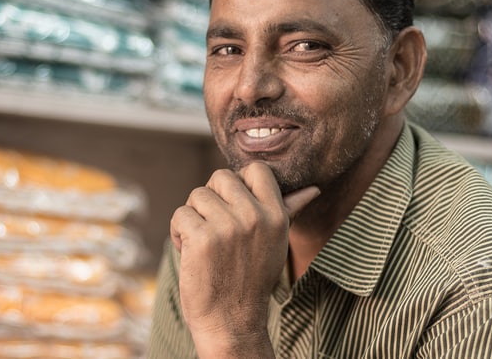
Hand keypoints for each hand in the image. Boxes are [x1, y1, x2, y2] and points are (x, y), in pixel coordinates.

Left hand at [170, 162, 319, 356]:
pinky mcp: (203, 238)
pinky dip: (179, 232)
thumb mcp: (276, 243)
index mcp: (276, 215)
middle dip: (211, 199)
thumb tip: (312, 189)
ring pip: (196, 195)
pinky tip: (190, 252)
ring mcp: (228, 226)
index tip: (233, 207)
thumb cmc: (251, 279)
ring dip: (193, 217)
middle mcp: (255, 216)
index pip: (256, 169)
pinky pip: (180, 214)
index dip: (238, 183)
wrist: (231, 322)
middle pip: (220, 177)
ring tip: (204, 243)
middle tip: (214, 227)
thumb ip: (289, 211)